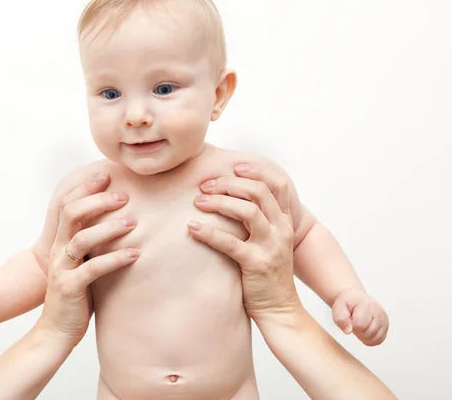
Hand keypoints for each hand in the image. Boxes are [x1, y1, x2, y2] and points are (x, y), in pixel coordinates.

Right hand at [35, 172, 139, 347]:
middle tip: (124, 196)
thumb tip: (119, 222)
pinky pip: (93, 269)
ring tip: (133, 223)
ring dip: (109, 228)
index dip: (85, 188)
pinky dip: (116, 259)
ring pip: (82, 238)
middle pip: (72, 213)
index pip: (67, 205)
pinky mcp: (70, 288)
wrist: (55, 332)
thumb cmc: (76, 295)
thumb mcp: (82, 263)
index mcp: (60, 242)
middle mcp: (58, 251)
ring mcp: (62, 269)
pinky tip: (135, 255)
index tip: (106, 176)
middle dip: (98, 200)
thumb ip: (93, 244)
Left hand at [188, 163, 299, 321]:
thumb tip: (231, 198)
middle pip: (259, 192)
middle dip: (230, 183)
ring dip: (219, 202)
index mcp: (285, 222)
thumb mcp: (270, 242)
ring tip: (197, 201)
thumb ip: (258, 221)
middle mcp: (281, 230)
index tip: (233, 167)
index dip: (256, 171)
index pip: (277, 185)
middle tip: (206, 185)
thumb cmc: (267, 273)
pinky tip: (192, 228)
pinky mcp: (256, 264)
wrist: (280, 310)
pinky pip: (230, 243)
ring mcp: (271, 247)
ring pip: (248, 211)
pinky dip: (208, 232)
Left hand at [332, 288, 388, 345]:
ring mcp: (384, 319)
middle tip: (353, 321)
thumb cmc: (347, 302)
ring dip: (363, 336)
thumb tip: (348, 331)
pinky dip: (369, 339)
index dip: (351, 325)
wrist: (356, 298)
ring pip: (374, 339)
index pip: (360, 325)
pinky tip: (363, 330)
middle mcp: (379, 312)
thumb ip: (340, 318)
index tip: (350, 318)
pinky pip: (378, 340)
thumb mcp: (338, 306)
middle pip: (368, 333)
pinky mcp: (385, 326)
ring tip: (358, 325)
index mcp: (367, 304)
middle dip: (357, 331)